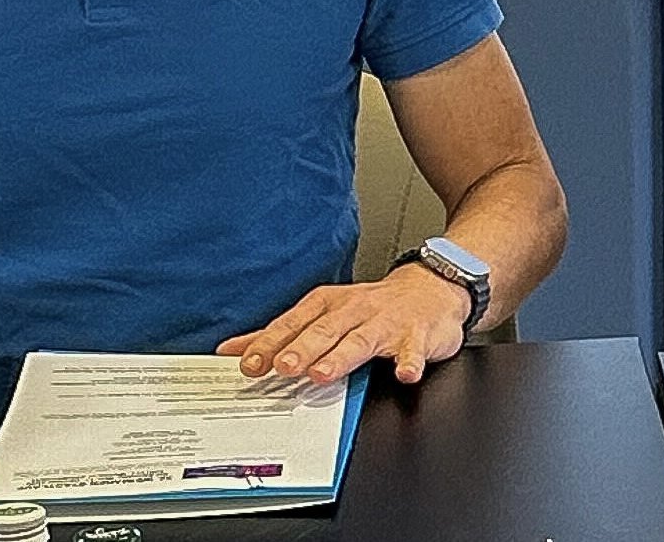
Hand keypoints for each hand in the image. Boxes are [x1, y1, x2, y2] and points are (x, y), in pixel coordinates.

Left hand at [220, 265, 471, 385]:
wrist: (430, 289)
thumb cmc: (370, 307)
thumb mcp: (322, 313)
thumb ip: (279, 334)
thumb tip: (233, 350)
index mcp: (327, 306)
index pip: (292, 325)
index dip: (270, 344)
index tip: (248, 364)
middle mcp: (354, 312)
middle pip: (324, 331)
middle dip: (302, 349)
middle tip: (283, 367)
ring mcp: (386, 323)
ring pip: (361, 341)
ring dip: (341, 357)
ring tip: (323, 374)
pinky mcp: (417, 336)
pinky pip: (413, 350)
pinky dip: (409, 362)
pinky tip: (404, 373)